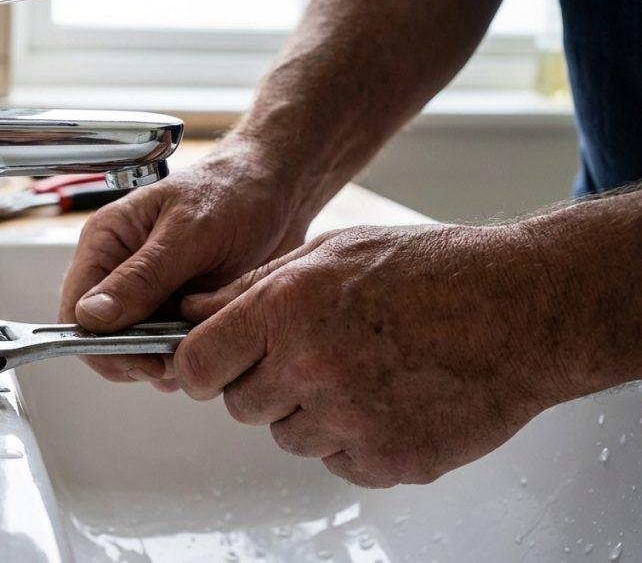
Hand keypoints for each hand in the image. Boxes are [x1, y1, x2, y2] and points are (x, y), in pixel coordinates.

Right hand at [59, 142, 311, 388]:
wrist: (279, 189)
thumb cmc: (233, 191)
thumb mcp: (189, 233)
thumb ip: (143, 276)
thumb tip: (93, 316)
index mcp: (106, 241)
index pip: (76, 311)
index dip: (101, 344)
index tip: (142, 360)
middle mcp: (118, 270)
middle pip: (103, 337)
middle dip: (136, 357)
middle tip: (177, 360)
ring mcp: (147, 293)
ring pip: (134, 348)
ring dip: (162, 359)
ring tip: (199, 347)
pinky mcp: (175, 308)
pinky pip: (164, 346)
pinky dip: (184, 354)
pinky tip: (208, 344)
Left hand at [174, 223, 581, 487]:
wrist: (523, 308)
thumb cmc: (433, 270)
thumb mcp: (331, 252)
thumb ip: (251, 288)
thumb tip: (192, 313)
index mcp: (286, 309)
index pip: (196, 365)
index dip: (200, 367)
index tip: (211, 366)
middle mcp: (311, 367)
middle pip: (241, 406)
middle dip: (263, 384)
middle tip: (313, 356)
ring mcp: (351, 419)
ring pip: (288, 437)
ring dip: (310, 413)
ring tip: (362, 370)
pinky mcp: (387, 460)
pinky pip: (339, 462)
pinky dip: (355, 439)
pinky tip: (390, 397)